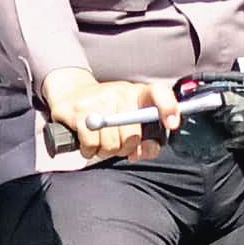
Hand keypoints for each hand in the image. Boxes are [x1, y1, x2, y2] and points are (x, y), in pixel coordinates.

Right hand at [43, 70, 177, 164]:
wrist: (72, 94)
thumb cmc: (106, 112)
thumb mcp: (129, 117)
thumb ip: (146, 137)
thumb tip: (149, 149)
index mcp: (137, 94)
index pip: (158, 93)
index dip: (168, 107)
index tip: (171, 123)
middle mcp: (119, 93)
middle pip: (132, 134)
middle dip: (125, 148)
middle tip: (117, 144)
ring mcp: (98, 100)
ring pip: (111, 143)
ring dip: (106, 151)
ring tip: (101, 142)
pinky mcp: (78, 111)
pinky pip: (91, 144)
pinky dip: (90, 150)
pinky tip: (89, 143)